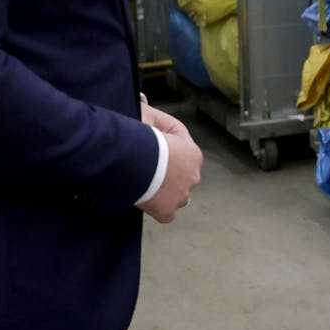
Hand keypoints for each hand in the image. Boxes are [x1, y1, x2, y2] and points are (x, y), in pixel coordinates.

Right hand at [137, 104, 202, 223]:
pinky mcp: (167, 211)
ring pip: (177, 197)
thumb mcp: (150, 116)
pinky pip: (165, 214)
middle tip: (148, 171)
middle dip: (169, 176)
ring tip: (147, 186)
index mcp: (194, 155)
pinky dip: (157, 209)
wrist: (136, 157)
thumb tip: (146, 118)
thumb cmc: (145, 136)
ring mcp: (181, 196)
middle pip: (183, 178)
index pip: (185, 157)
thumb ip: (153, 120)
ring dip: (166, 193)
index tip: (153, 155)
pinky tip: (146, 202)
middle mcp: (193, 176)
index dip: (168, 156)